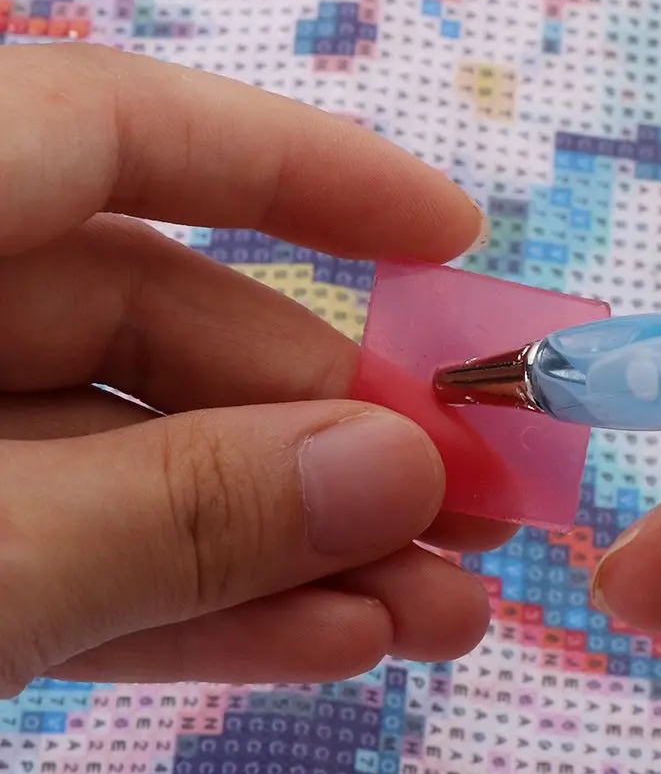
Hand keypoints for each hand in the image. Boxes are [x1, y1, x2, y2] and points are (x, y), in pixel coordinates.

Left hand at [0, 43, 512, 695]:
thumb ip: (175, 506)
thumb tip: (397, 471)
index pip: (121, 131)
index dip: (301, 171)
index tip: (453, 234)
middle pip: (164, 334)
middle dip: (331, 437)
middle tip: (474, 509)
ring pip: (136, 471)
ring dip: (294, 550)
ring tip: (437, 613)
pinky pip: (74, 563)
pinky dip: (197, 605)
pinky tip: (329, 642)